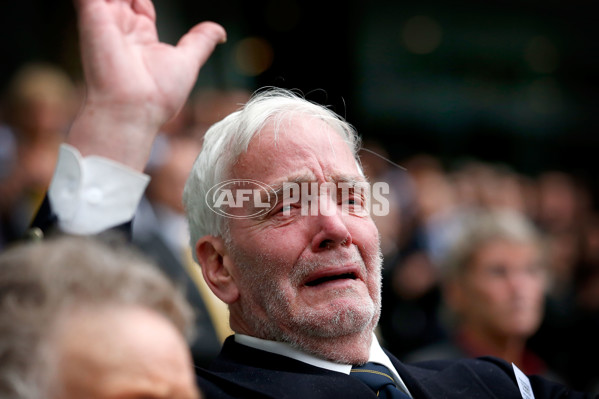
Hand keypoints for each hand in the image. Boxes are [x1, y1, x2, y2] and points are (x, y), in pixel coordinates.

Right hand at [67, 0, 225, 169]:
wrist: (134, 109)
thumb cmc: (159, 95)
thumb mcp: (187, 62)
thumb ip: (200, 42)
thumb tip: (221, 32)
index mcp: (141, 37)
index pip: (140, 4)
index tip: (146, 1)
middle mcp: (121, 28)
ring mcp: (103, 20)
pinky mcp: (91, 15)